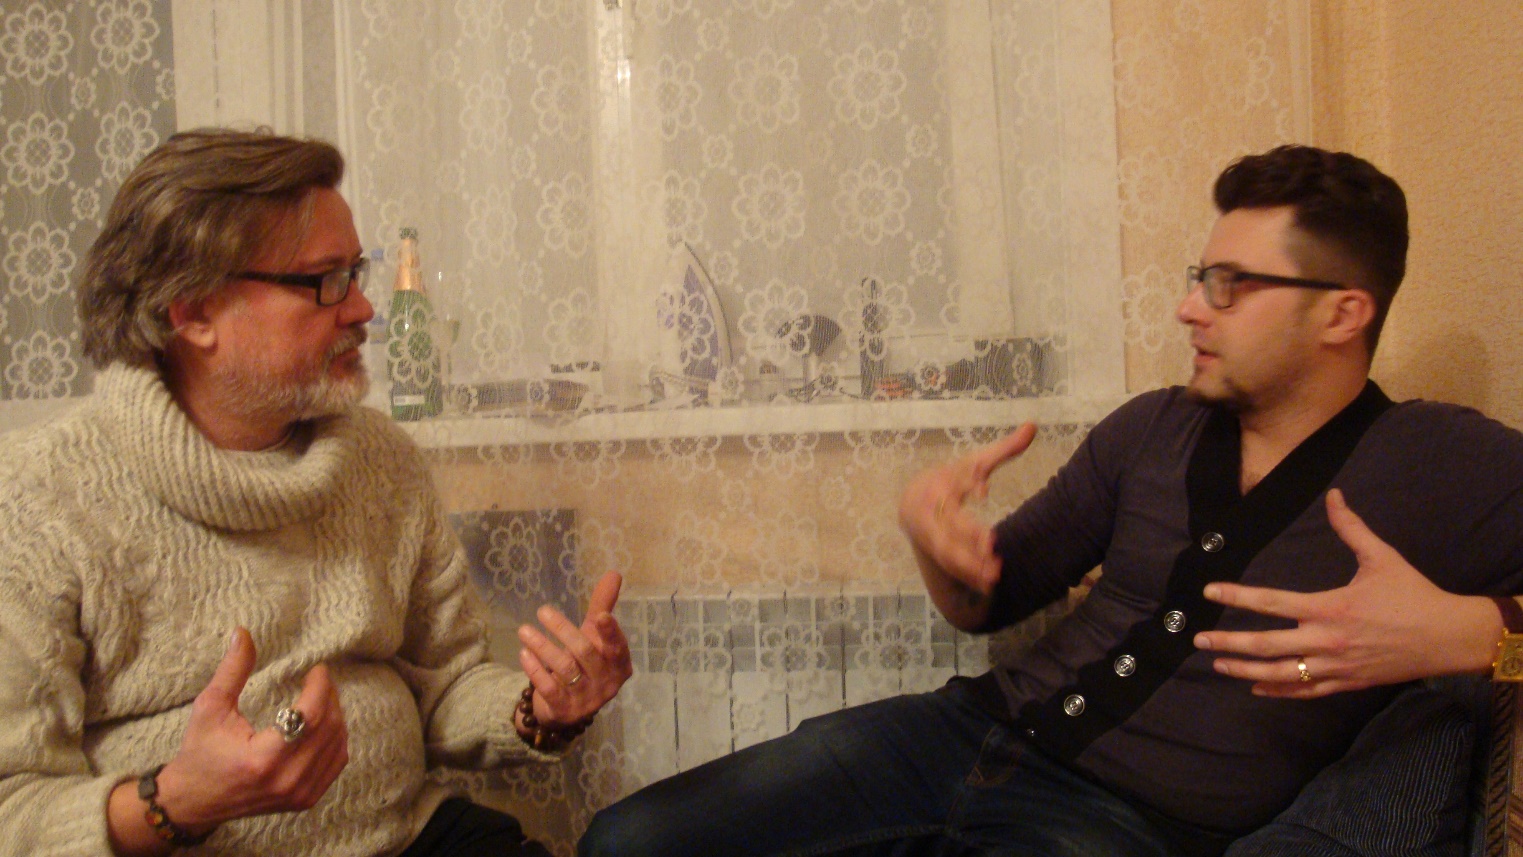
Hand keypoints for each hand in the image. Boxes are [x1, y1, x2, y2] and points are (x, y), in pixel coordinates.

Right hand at [112, 627, 347, 844]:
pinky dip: (336, 739)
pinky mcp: (305, 800)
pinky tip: (325, 722)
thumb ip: (232, 670)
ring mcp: (299, 794)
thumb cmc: (200, 752)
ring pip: (337, 745)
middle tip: (319, 679)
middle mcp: (287, 780)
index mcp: (263, 759)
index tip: (318, 669)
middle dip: (330, 698)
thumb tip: (243, 632)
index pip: (310, 717)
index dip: (320, 688)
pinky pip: (336, 763)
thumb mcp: (210, 707)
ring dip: (336, 716)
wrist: (193, 802)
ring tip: (322, 697)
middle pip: (329, 729)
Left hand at [516, 571, 632, 729]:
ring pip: (565, 669)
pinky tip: (524, 653)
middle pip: (586, 653)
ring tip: (523, 630)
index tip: (599, 616)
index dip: (610, 632)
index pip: (617, 647)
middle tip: (542, 610)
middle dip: (564, 630)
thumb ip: (603, 606)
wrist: (567, 707)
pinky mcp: (564, 709)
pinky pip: (549, 687)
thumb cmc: (585, 664)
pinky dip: (536, 670)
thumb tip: (614, 573)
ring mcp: (586, 699)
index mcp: (619, 664)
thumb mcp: (594, 636)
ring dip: (543, 647)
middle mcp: (606, 683)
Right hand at [898, 424, 1036, 598]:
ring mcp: (928, 533)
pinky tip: (987, 584)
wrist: (911, 501)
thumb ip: (1004, 449)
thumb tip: (1033, 425)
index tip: (983, 490)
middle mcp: (929, 510)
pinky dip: (966, 575)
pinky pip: (948, 565)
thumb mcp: (974, 463)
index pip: (951, 484)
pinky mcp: (932, 550)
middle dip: (967, 536)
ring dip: (968, 564)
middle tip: (991, 546)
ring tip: (994, 574)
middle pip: (946, 523)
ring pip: (945, 550)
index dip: (965, 485)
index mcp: (939, 484)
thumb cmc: (950, 480)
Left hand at [1193, 489, 1501, 697]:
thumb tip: (1334, 494)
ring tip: (1218, 666)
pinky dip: (1279, 690)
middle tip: (1198, 640)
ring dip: (1245, 670)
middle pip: (1266, 645)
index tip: (1209, 593)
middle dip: (1228, 644)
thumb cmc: (1414, 595)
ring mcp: (1335, 666)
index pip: (1271, 602)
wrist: (1448, 637)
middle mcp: (1326, 640)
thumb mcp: (1382, 557)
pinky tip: (1257, 686)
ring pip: (1280, 673)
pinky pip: (1305, 690)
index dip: (1236, 597)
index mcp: (1330, 607)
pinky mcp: (1347, 683)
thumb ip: (1351, 528)